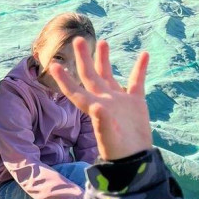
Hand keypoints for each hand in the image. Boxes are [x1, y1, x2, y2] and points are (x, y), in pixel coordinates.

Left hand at [49, 38, 152, 161]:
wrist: (135, 158)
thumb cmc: (117, 151)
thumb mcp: (108, 137)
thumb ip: (102, 122)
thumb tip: (97, 107)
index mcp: (93, 107)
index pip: (74, 90)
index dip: (64, 79)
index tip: (54, 65)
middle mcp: (103, 100)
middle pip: (90, 75)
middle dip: (84, 58)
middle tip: (78, 40)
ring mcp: (119, 100)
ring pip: (109, 74)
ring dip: (105, 59)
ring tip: (103, 42)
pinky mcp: (135, 102)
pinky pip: (137, 81)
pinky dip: (140, 68)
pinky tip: (144, 54)